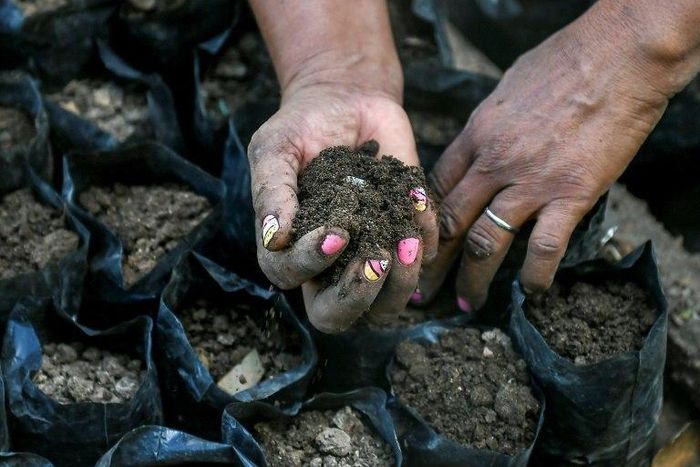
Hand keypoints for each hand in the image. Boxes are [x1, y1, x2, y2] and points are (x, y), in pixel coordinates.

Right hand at [248, 81, 437, 332]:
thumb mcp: (275, 149)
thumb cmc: (301, 128)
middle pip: (336, 315)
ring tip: (407, 240)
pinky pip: (423, 257)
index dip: (310, 265)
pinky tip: (415, 196)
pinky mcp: (407, 235)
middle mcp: (329, 263)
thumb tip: (273, 238)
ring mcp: (371, 253)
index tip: (336, 231)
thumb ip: (271, 192)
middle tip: (377, 260)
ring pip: (386, 305)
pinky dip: (425, 233)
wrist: (346, 101)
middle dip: (358, 296)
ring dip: (402, 281)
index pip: (290, 279)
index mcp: (290, 247)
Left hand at [415, 0, 698, 310]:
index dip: (422, 221)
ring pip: (486, 242)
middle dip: (431, 260)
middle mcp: (494, 163)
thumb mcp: (506, 90)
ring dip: (472, 279)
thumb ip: (488, 126)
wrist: (617, 56)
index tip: (413, 242)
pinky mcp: (571, 194)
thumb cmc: (563, 62)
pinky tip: (532, 292)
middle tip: (419, 288)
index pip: (436, 188)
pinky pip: (544, 246)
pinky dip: (536, 274)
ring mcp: (530, 181)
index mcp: (476, 135)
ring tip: (464, 304)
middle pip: (450, 221)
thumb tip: (480, 148)